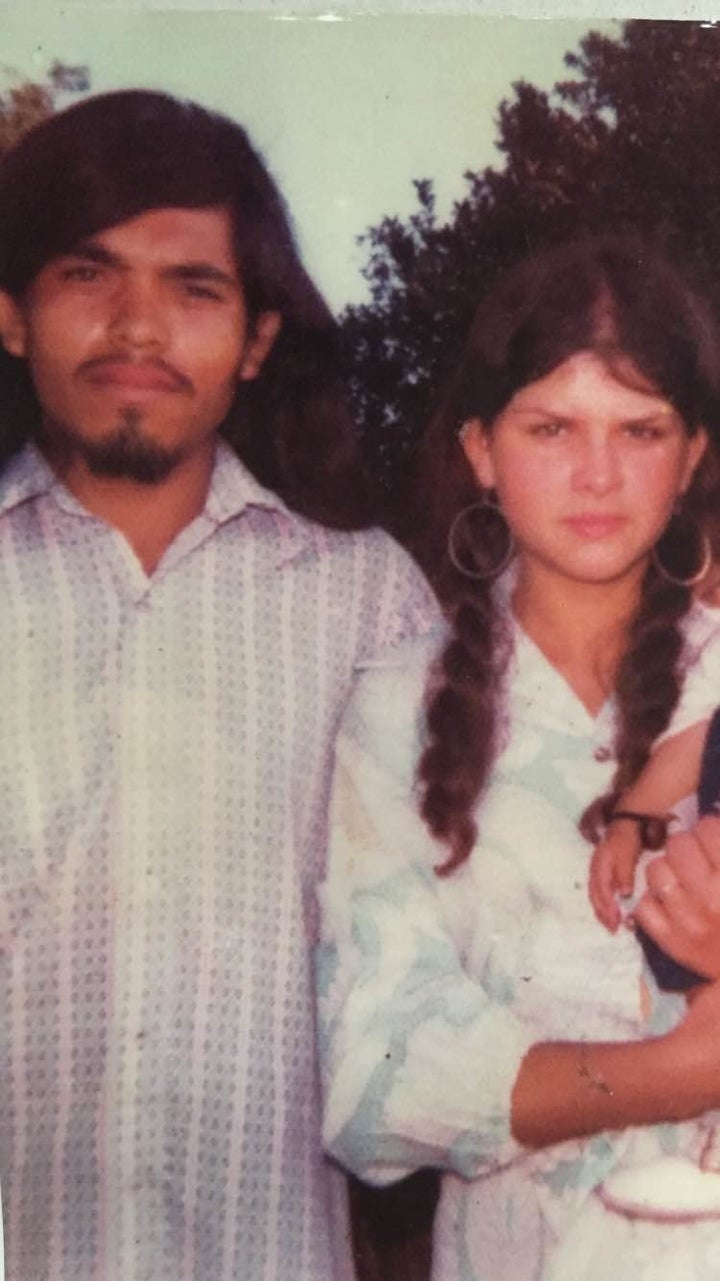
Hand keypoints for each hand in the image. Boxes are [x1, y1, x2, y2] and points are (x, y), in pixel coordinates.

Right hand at [589, 822, 640, 931]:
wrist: (627, 824)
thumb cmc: (627, 839)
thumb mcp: (627, 853)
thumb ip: (624, 873)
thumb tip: (624, 894)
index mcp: (599, 866)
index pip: (601, 890)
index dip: (608, 907)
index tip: (617, 921)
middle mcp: (595, 871)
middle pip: (595, 896)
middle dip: (603, 914)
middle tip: (614, 929)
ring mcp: (597, 873)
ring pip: (596, 896)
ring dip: (603, 912)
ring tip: (613, 926)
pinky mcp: (603, 875)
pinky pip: (600, 893)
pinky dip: (605, 905)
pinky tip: (613, 914)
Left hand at [634, 816, 719, 978]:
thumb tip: (712, 815)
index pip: (709, 829)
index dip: (709, 830)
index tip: (711, 839)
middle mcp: (711, 898)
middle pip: (679, 844)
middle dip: (686, 846)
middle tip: (694, 858)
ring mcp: (686, 920)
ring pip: (656, 869)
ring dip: (666, 870)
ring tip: (681, 881)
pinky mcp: (668, 940)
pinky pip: (643, 905)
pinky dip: (653, 903)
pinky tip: (670, 906)